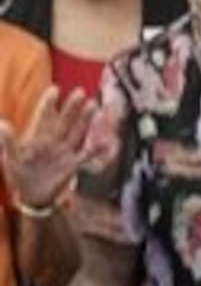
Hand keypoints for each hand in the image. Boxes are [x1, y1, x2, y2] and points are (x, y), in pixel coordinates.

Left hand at [0, 86, 96, 208]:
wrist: (33, 196)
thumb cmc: (20, 174)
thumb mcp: (11, 159)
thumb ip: (9, 141)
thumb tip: (1, 123)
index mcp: (36, 139)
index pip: (44, 118)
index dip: (48, 104)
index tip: (54, 89)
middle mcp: (53, 142)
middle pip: (64, 121)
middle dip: (71, 107)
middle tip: (80, 91)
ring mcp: (64, 152)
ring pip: (76, 132)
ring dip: (84, 120)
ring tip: (92, 105)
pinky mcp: (72, 165)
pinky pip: (86, 156)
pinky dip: (95, 150)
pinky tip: (104, 142)